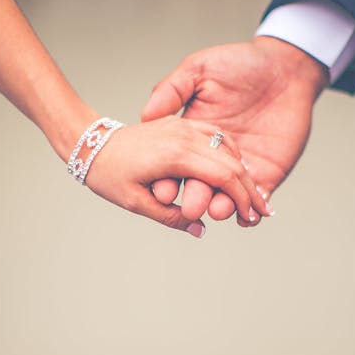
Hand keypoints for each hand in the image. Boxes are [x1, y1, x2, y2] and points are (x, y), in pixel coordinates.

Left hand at [83, 115, 267, 236]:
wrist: (91, 143)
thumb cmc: (108, 174)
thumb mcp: (135, 202)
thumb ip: (170, 216)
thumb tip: (199, 229)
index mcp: (174, 156)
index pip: (223, 176)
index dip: (242, 198)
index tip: (252, 218)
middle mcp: (183, 136)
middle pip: (230, 162)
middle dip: (250, 189)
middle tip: (263, 212)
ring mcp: (183, 127)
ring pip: (226, 147)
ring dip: (244, 171)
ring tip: (256, 195)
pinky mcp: (180, 124)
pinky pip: (215, 136)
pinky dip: (231, 154)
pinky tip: (239, 170)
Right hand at [142, 37, 327, 225]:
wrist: (286, 68)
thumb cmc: (241, 62)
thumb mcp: (199, 69)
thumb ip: (172, 89)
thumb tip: (147, 114)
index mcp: (192, 138)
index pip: (175, 165)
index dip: (167, 179)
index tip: (160, 190)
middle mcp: (212, 159)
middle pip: (199, 185)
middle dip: (194, 198)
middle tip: (190, 209)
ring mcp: (238, 170)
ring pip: (226, 197)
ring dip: (220, 207)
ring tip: (217, 211)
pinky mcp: (266, 176)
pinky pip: (256, 201)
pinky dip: (250, 216)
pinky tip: (247, 220)